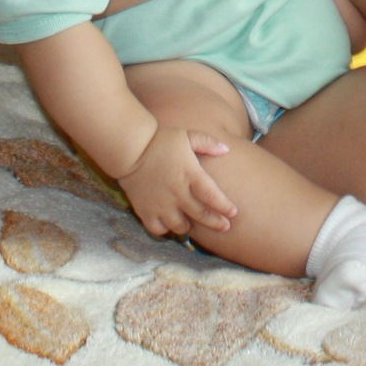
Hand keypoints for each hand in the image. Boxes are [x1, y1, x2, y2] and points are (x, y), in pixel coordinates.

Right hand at [118, 126, 237, 237]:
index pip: (212, 196)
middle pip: (201, 214)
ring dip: (190, 227)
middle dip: (216, 222)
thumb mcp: (187, 136)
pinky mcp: (145, 211)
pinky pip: (159, 229)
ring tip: (194, 224)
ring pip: (180, 226)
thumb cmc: (161, 140)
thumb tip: (226, 150)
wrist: (130, 148)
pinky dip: (166, 230)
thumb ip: (208, 142)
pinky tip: (170, 225)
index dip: (225, 207)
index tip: (234, 213)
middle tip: (225, 227)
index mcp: (190, 174)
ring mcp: (161, 204)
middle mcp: (177, 192)